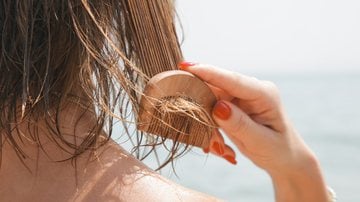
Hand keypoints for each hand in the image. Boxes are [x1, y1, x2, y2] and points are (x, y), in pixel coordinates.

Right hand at [179, 62, 329, 200]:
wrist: (284, 157)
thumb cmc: (278, 150)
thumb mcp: (261, 142)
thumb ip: (240, 124)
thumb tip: (218, 106)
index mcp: (263, 93)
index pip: (232, 80)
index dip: (208, 72)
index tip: (185, 66)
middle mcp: (251, 90)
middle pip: (216, 87)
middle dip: (203, 108)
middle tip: (205, 136)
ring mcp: (240, 96)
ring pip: (210, 99)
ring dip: (207, 122)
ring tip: (218, 147)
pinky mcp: (232, 104)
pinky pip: (212, 108)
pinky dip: (210, 126)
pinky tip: (219, 144)